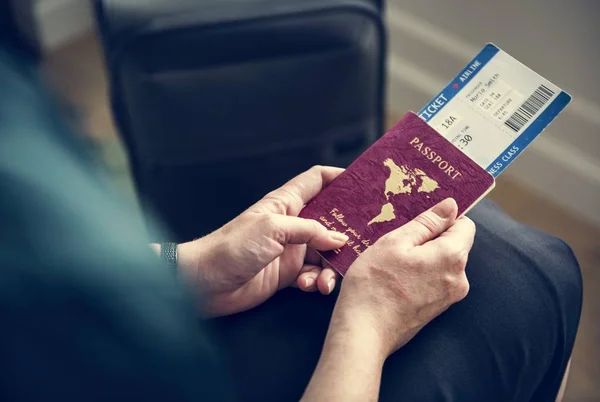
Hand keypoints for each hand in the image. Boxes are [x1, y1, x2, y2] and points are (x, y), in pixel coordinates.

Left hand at [177, 166, 348, 316]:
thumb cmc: (232, 247)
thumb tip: (339, 239)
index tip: (364, 184)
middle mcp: (292, 223)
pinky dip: (317, 281)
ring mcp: (291, 249)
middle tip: (366, 240)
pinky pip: (314, 274)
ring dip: (332, 266)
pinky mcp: (288, 273)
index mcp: (286, 203)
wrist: (205, 283)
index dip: (340, 177)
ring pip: (326, 252)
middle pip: (330, 219)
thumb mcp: (273, 230)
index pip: (317, 180)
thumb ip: (310, 231)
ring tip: (326, 281)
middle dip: (348, 229)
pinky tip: (310, 287)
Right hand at [329, 198, 474, 358]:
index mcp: (452, 257)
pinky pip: (436, 280)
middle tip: (399, 242)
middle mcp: (459, 278)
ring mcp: (450, 297)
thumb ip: (426, 222)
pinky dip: (421, 274)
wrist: (364, 332)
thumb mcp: (395, 242)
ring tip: (394, 262)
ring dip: (423, 257)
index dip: (444, 218)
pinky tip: (396, 278)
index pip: (465, 224)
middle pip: (454, 245)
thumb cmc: (374, 284)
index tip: (420, 220)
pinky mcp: (438, 309)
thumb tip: (451, 206)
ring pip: (442, 263)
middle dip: (430, 239)